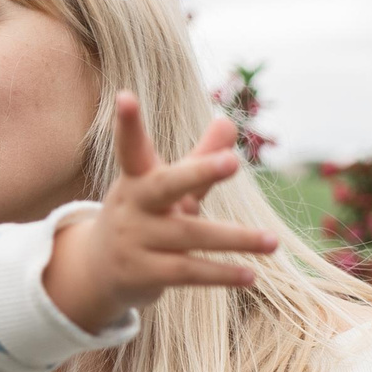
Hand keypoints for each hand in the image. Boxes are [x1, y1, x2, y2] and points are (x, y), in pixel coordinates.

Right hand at [42, 92, 279, 333]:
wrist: (98, 271)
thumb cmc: (146, 216)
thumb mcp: (168, 187)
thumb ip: (200, 158)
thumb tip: (229, 120)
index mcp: (137, 177)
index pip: (131, 147)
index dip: (127, 123)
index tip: (125, 96)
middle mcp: (133, 205)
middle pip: (167, 185)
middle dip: (199, 172)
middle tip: (232, 161)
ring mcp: (135, 240)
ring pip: (190, 235)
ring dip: (235, 239)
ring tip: (273, 242)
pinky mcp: (143, 274)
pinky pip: (188, 272)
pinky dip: (221, 274)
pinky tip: (251, 275)